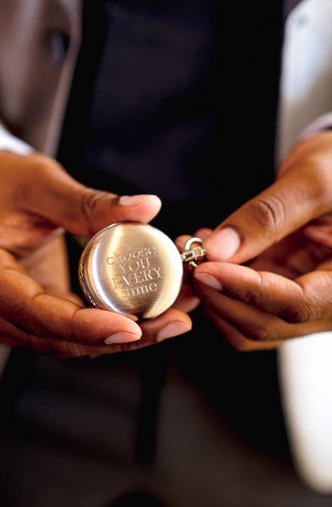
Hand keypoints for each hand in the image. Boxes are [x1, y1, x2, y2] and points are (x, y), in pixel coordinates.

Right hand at [0, 150, 191, 356]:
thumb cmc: (1, 184)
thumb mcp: (41, 184)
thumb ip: (91, 203)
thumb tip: (147, 207)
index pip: (36, 313)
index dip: (86, 326)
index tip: (133, 327)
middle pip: (61, 338)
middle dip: (123, 336)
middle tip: (176, 321)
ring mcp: (11, 318)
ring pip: (72, 342)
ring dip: (126, 335)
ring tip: (176, 316)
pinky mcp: (33, 317)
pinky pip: (75, 331)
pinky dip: (113, 324)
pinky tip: (153, 313)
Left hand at [176, 131, 331, 350]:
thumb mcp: (312, 181)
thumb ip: (268, 216)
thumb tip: (218, 249)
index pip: (297, 305)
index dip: (247, 291)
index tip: (207, 269)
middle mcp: (328, 304)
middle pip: (266, 325)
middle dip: (220, 297)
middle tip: (189, 260)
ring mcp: (302, 303)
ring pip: (247, 323)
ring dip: (212, 295)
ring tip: (191, 252)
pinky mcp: (281, 292)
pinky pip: (243, 304)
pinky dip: (218, 285)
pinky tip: (206, 252)